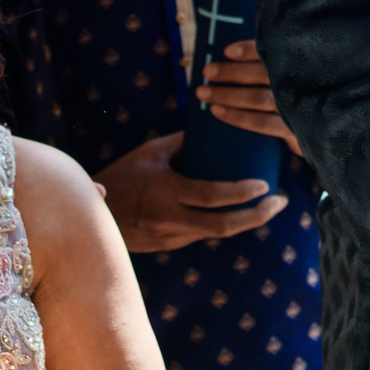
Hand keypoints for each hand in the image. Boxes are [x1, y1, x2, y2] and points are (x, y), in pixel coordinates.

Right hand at [96, 131, 285, 252]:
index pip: (213, 197)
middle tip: (280, 202)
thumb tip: (212, 124)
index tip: (266, 185)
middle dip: (257, 216)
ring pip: (216, 234)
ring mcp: (170, 236)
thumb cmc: (122, 176)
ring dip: (245, 222)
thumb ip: (182, 141)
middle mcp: (170, 219)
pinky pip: (202, 235)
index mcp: (167, 192)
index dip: (242, 194)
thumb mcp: (150, 153)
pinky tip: (238, 214)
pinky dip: (222, 225)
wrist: (89, 215)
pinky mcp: (168, 245)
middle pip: (223, 226)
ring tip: (268, 207)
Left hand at [197, 41, 303, 157]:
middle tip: (207, 71)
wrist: (334, 129)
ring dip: (226, 95)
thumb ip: (278, 63)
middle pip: (261, 75)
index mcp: (303, 65)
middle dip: (230, 73)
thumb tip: (236, 53)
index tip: (226, 51)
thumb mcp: (301, 75)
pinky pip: (261, 123)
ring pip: (256, 98)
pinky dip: (237, 117)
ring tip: (203, 92)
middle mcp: (301, 83)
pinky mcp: (296, 130)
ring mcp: (298, 107)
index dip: (249, 51)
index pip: (273, 54)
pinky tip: (217, 111)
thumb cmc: (308, 94)